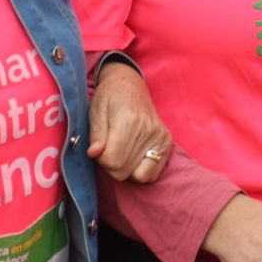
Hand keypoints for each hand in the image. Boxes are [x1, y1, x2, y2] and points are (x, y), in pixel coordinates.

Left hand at [87, 62, 172, 183]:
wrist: (130, 84)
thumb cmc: (109, 97)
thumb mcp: (96, 111)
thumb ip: (96, 135)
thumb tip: (94, 154)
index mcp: (128, 120)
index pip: (113, 161)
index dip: (101, 159)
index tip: (99, 146)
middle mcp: (148, 130)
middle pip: (124, 171)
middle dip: (112, 165)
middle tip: (109, 147)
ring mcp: (161, 137)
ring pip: (140, 176)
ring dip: (127, 170)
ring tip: (122, 152)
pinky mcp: (167, 142)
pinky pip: (154, 174)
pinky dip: (141, 170)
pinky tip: (134, 155)